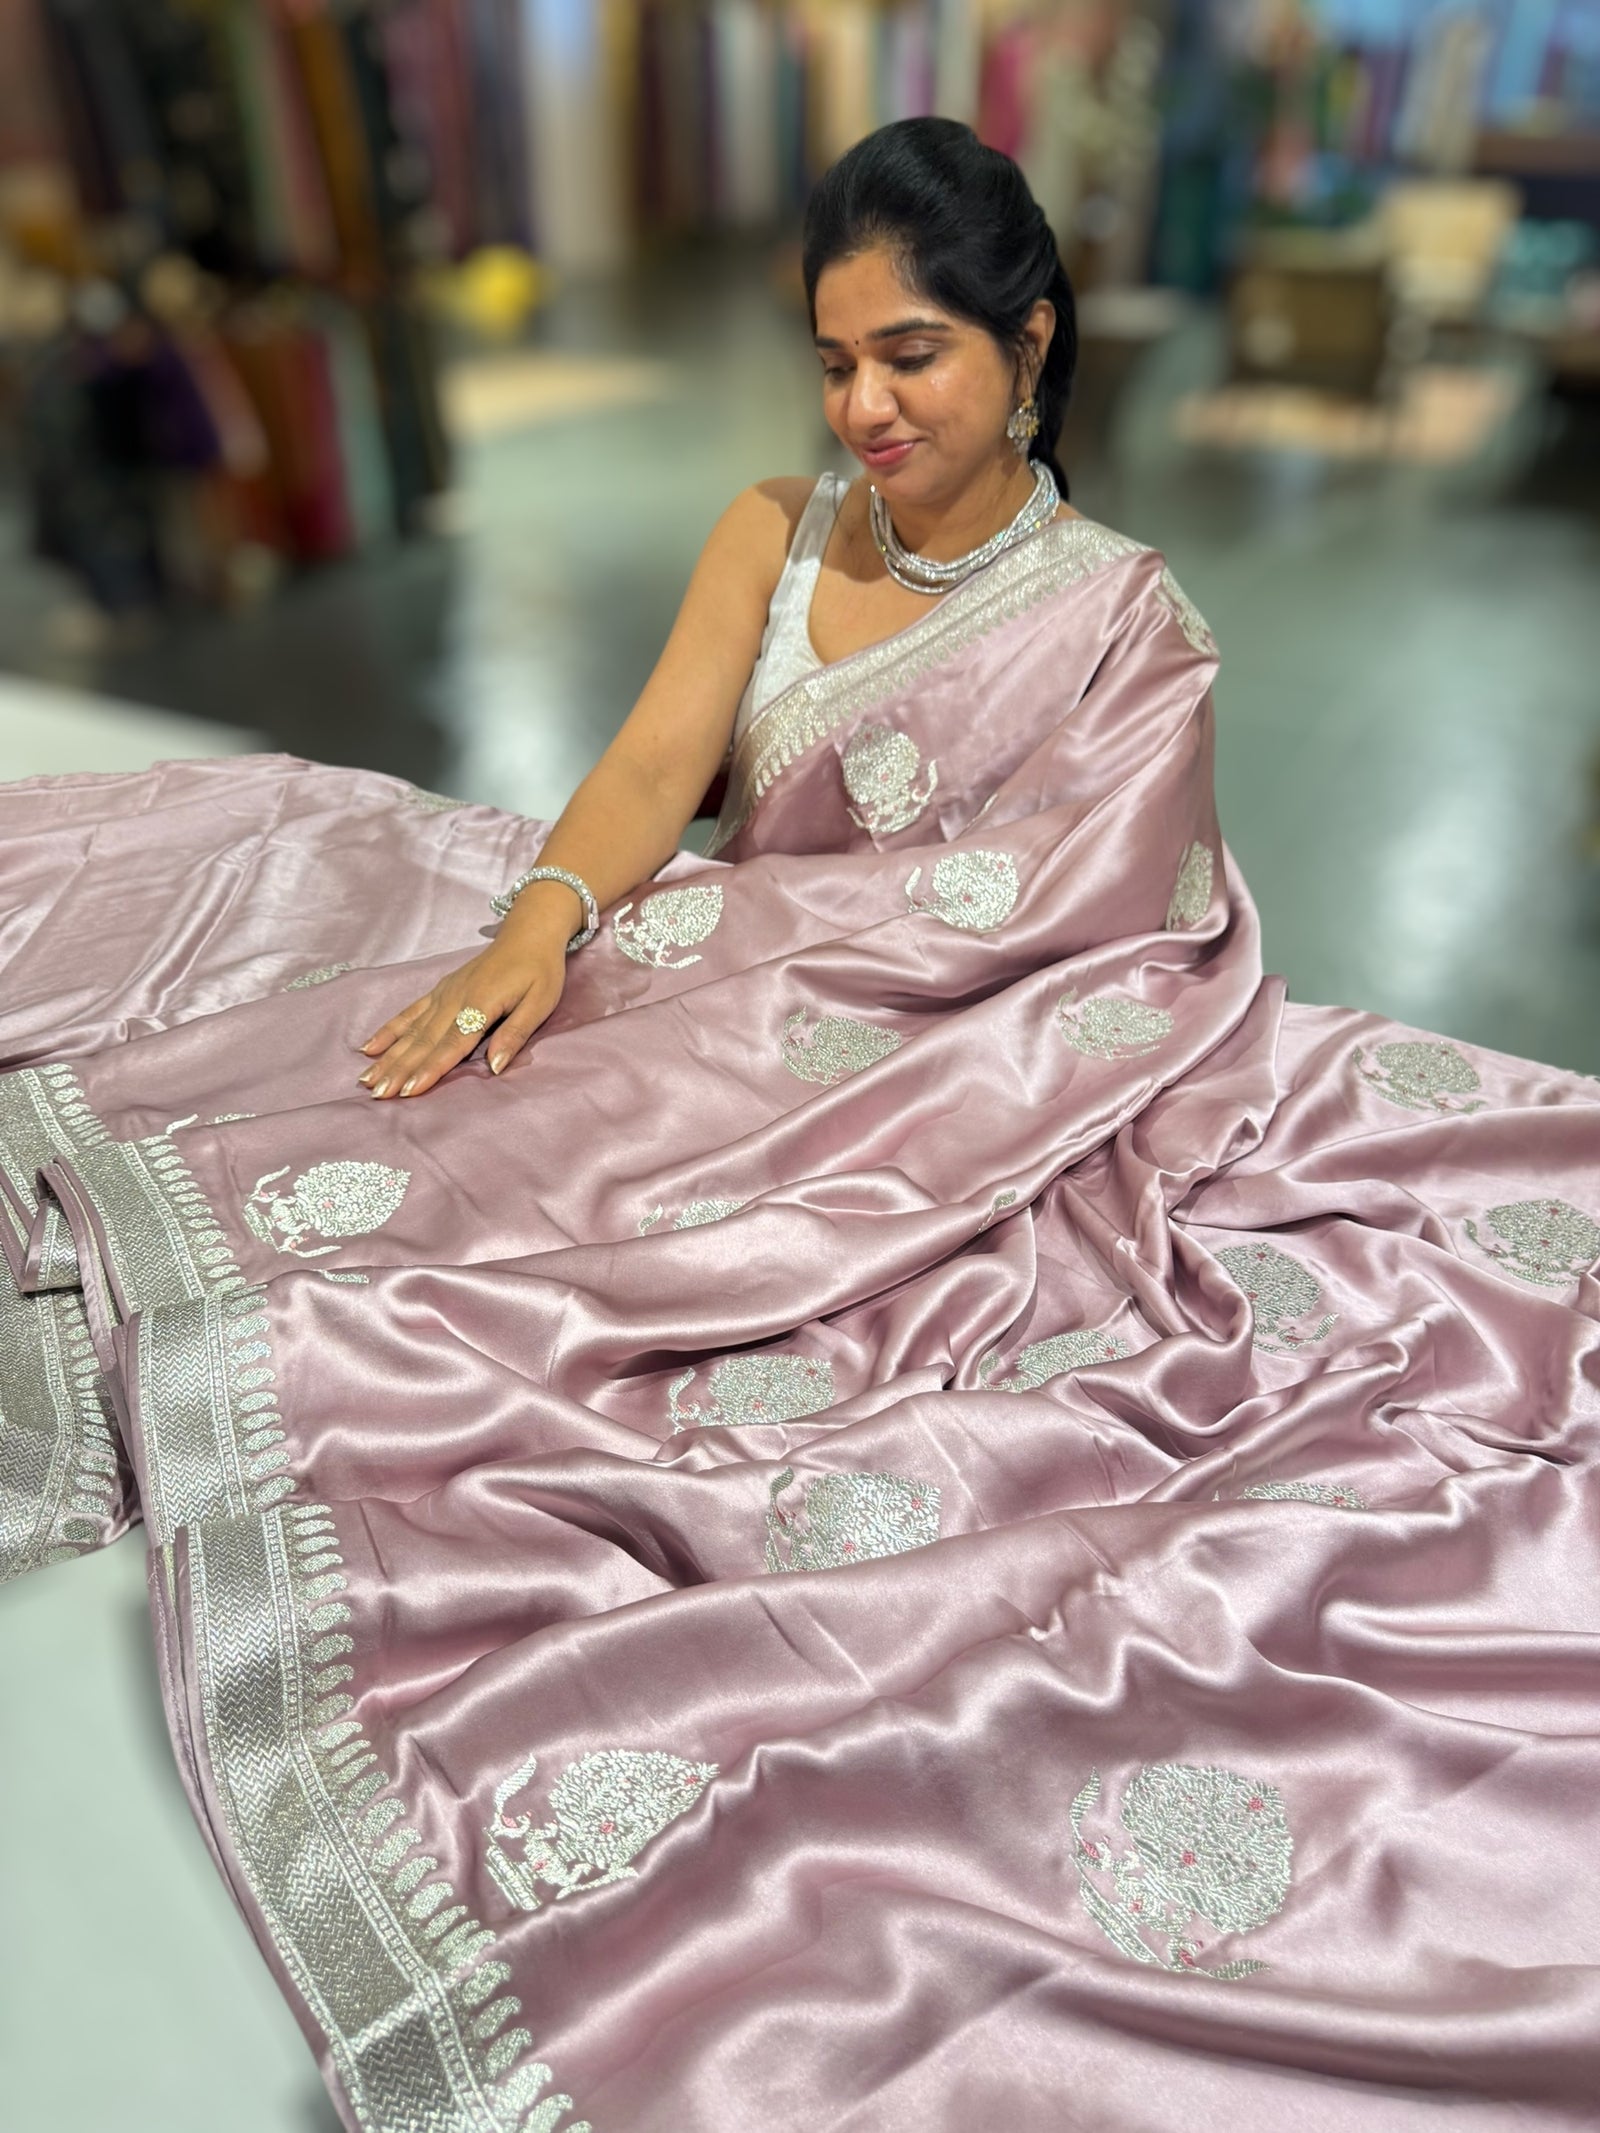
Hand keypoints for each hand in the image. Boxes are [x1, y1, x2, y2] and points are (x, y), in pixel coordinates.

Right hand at [357, 942, 564, 1096]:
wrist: (528, 933)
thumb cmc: (540, 971)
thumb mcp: (539, 1003)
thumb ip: (515, 1034)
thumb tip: (496, 1068)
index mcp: (480, 1005)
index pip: (451, 1044)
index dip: (429, 1069)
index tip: (409, 1091)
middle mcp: (454, 1000)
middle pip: (423, 1041)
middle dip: (399, 1070)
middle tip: (378, 1094)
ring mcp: (443, 994)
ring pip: (411, 1031)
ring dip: (389, 1056)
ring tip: (367, 1079)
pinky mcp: (440, 991)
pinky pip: (409, 1013)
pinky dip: (389, 1031)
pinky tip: (370, 1047)